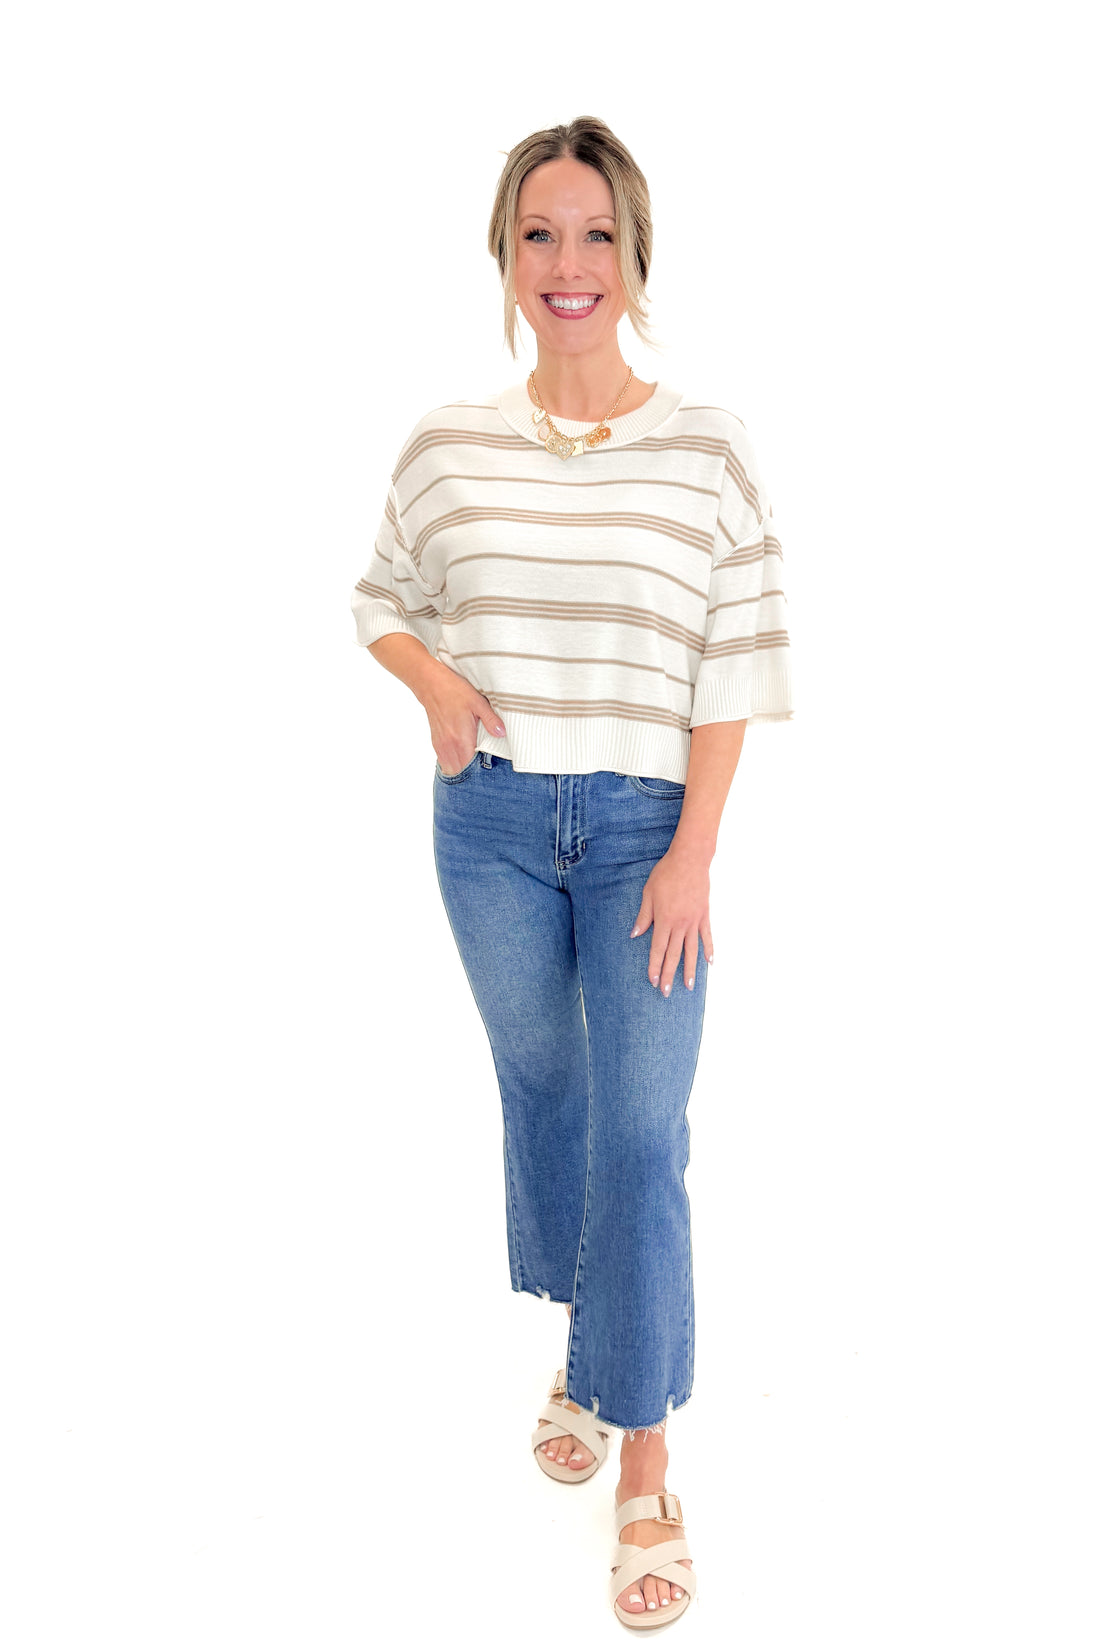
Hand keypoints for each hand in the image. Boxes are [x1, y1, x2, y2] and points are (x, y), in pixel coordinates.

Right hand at [418, 659, 504, 775]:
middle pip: (461, 772)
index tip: (490, 770)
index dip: (481, 772)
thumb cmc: (454, 691)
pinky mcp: (436, 743)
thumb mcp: (478, 702)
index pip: (471, 767)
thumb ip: (490, 720)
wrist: (431, 684)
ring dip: (462, 770)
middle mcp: (449, 746)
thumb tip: (502, 733)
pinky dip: (454, 764)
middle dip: (472, 774)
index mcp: (461, 739)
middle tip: (484, 770)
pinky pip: (444, 762)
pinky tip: (463, 758)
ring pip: (452, 769)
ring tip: (474, 766)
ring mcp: (441, 746)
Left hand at [631, 841, 713, 993]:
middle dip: (669, 975)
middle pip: (673, 955)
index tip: (652, 981)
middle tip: (666, 993)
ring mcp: (694, 921)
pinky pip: (707, 936)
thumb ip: (643, 916)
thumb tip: (635, 935)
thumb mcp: (648, 893)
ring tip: (689, 987)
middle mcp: (680, 925)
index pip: (657, 949)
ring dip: (690, 970)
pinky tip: (710, 963)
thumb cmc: (666, 874)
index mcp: (664, 920)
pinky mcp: (704, 915)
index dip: (654, 966)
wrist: (689, 860)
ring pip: (691, 951)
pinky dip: (709, 949)